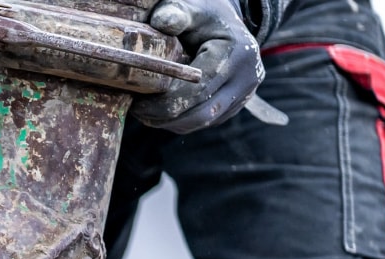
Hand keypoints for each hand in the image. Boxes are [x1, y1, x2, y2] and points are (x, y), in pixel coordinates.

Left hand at [133, 0, 263, 134]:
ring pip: (204, 121)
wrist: (226, 20)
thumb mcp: (191, 8)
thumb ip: (177, 13)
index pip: (197, 90)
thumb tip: (161, 22)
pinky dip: (183, 119)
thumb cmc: (203, 14)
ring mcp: (245, 93)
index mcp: (236, 54)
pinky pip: (207, 120)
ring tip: (146, 113)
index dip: (165, 103)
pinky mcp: (237, 103)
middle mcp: (247, 77)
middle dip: (166, 118)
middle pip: (202, 113)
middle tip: (138, 112)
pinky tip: (162, 111)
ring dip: (172, 122)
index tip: (137, 104)